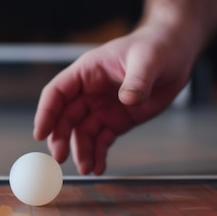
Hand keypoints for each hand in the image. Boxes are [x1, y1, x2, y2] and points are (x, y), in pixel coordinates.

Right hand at [33, 23, 197, 174]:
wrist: (175, 54)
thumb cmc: (156, 47)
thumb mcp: (147, 60)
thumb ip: (137, 80)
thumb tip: (129, 99)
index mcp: (87, 71)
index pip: (57, 92)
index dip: (46, 112)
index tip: (40, 133)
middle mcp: (90, 91)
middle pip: (65, 117)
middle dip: (60, 138)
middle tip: (61, 158)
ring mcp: (102, 107)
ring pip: (82, 132)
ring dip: (81, 151)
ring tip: (86, 168)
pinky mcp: (116, 120)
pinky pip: (101, 139)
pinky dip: (98, 154)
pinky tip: (98, 167)